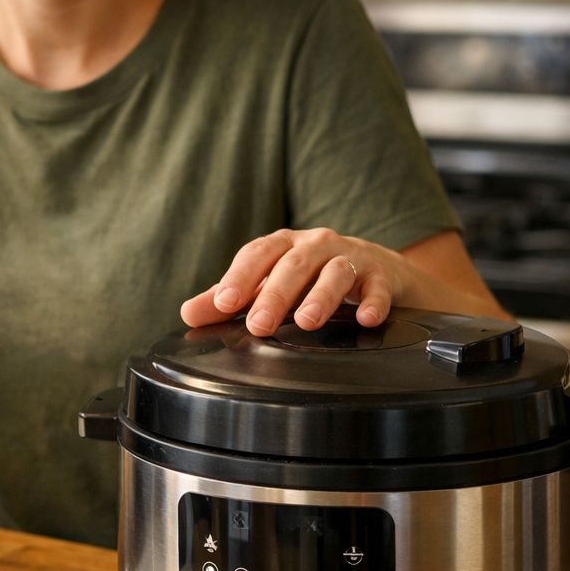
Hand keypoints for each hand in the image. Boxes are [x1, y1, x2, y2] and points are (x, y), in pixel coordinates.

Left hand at [180, 228, 405, 335]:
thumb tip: (188, 314)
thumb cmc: (311, 277)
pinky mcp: (381, 277)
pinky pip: (378, 288)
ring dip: (321, 296)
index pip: (257, 254)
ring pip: (335, 272)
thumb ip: (228, 299)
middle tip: (259, 325)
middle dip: (275, 295)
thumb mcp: (268, 284)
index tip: (224, 303)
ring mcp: (350, 258)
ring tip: (308, 321)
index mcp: (283, 246)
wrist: (377, 269)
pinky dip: (374, 302)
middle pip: (293, 265)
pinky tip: (365, 319)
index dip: (240, 277)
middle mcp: (316, 245)